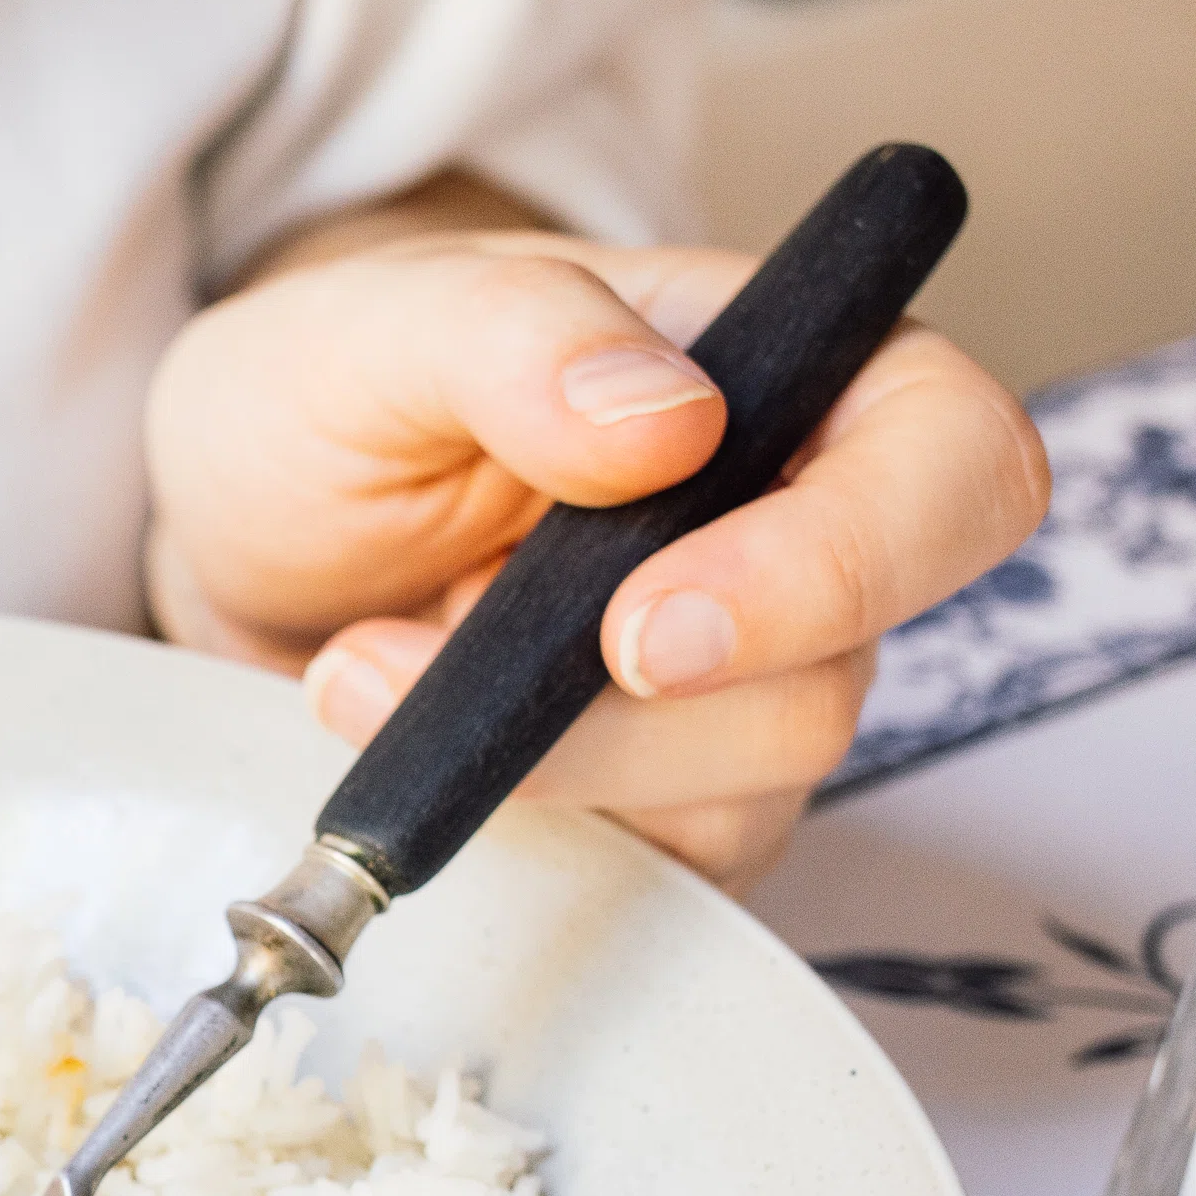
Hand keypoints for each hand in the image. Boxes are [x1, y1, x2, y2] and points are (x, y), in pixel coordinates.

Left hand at [143, 226, 1047, 888]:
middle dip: (655, 715)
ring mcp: (740, 690)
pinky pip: (654, 865)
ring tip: (363, 670)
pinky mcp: (665, 808)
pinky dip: (519, 823)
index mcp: (782, 375)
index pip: (951, 461)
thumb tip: (664, 415)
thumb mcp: (371, 330)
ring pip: (739, 786)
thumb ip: (514, 337)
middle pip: (845, 668)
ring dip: (540, 760)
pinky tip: (415, 750)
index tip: (649, 625)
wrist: (244, 537)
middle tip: (478, 689)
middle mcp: (794, 538)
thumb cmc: (331, 402)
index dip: (849, 557)